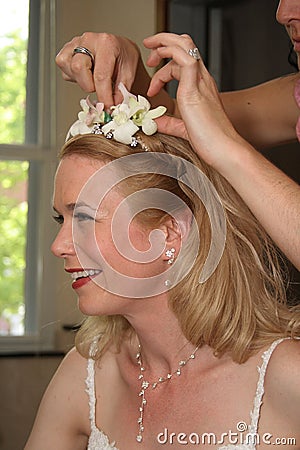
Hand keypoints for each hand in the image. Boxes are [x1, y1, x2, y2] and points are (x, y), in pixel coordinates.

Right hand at [56, 32, 141, 107]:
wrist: (119, 49)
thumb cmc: (123, 58)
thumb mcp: (129, 74)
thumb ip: (120, 91)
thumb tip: (112, 107)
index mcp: (106, 43)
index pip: (101, 75)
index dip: (103, 96)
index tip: (107, 107)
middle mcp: (88, 40)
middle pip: (78, 68)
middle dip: (89, 86)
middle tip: (100, 89)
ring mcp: (75, 44)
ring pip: (68, 68)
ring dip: (82, 82)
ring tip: (93, 79)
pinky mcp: (66, 52)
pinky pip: (64, 71)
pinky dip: (75, 79)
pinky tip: (85, 76)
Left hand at [144, 33, 244, 167]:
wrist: (223, 149)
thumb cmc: (210, 141)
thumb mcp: (184, 128)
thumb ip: (170, 123)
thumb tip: (155, 121)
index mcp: (201, 86)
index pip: (185, 59)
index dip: (166, 63)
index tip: (153, 80)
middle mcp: (203, 79)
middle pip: (185, 44)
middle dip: (163, 43)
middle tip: (150, 56)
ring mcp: (200, 81)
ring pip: (184, 45)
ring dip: (162, 44)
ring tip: (150, 58)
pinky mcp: (194, 88)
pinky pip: (183, 58)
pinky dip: (167, 53)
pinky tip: (156, 65)